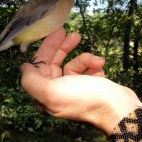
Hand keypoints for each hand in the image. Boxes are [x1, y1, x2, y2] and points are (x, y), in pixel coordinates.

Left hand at [21, 28, 141, 133]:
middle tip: (73, 34)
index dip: (45, 49)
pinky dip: (93, 66)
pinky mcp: (89, 86)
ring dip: (85, 59)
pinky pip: (86, 69)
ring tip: (97, 60)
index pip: (39, 67)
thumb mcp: (51, 92)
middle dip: (63, 47)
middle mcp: (57, 92)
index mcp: (45, 94)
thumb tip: (24, 67)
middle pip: (54, 63)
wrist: (116, 107)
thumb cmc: (84, 98)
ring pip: (73, 64)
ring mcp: (74, 89)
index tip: (55, 34)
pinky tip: (100, 68)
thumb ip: (31, 80)